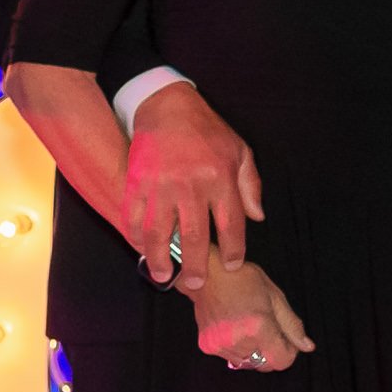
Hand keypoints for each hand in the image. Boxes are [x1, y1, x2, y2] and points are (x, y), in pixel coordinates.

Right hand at [126, 84, 261, 280]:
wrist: (168, 107)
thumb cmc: (208, 132)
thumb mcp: (240, 152)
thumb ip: (250, 186)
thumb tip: (257, 217)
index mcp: (219, 178)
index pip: (230, 223)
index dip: (233, 248)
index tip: (233, 264)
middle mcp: (190, 185)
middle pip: (193, 235)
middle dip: (195, 264)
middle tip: (196, 283)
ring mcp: (160, 185)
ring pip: (158, 231)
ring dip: (160, 257)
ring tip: (164, 275)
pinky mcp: (136, 182)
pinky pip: (133, 216)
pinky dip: (135, 236)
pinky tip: (141, 248)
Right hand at [194, 259, 312, 373]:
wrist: (208, 273)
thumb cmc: (243, 279)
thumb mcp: (275, 297)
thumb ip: (292, 325)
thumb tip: (307, 346)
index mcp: (258, 327)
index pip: (281, 361)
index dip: (289, 352)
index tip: (287, 339)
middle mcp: (238, 341)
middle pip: (265, 365)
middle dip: (272, 352)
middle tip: (269, 331)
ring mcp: (221, 345)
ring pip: (248, 363)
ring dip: (254, 351)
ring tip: (249, 326)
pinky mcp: (208, 346)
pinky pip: (231, 358)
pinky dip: (238, 349)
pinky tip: (236, 328)